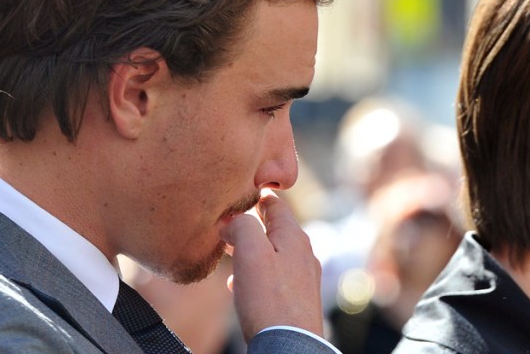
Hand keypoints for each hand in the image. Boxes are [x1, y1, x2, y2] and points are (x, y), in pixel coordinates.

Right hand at [220, 189, 323, 340]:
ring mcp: (302, 277)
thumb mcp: (250, 252)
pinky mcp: (297, 299)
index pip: (275, 204)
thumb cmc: (269, 299)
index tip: (240, 190)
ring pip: (273, 253)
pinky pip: (274, 276)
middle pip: (274, 229)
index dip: (256, 195)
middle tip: (227, 223)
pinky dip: (257, 273)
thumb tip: (233, 220)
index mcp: (293, 236)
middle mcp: (302, 254)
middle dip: (250, 224)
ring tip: (229, 252)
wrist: (288, 345)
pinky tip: (241, 285)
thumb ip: (242, 225)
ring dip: (251, 250)